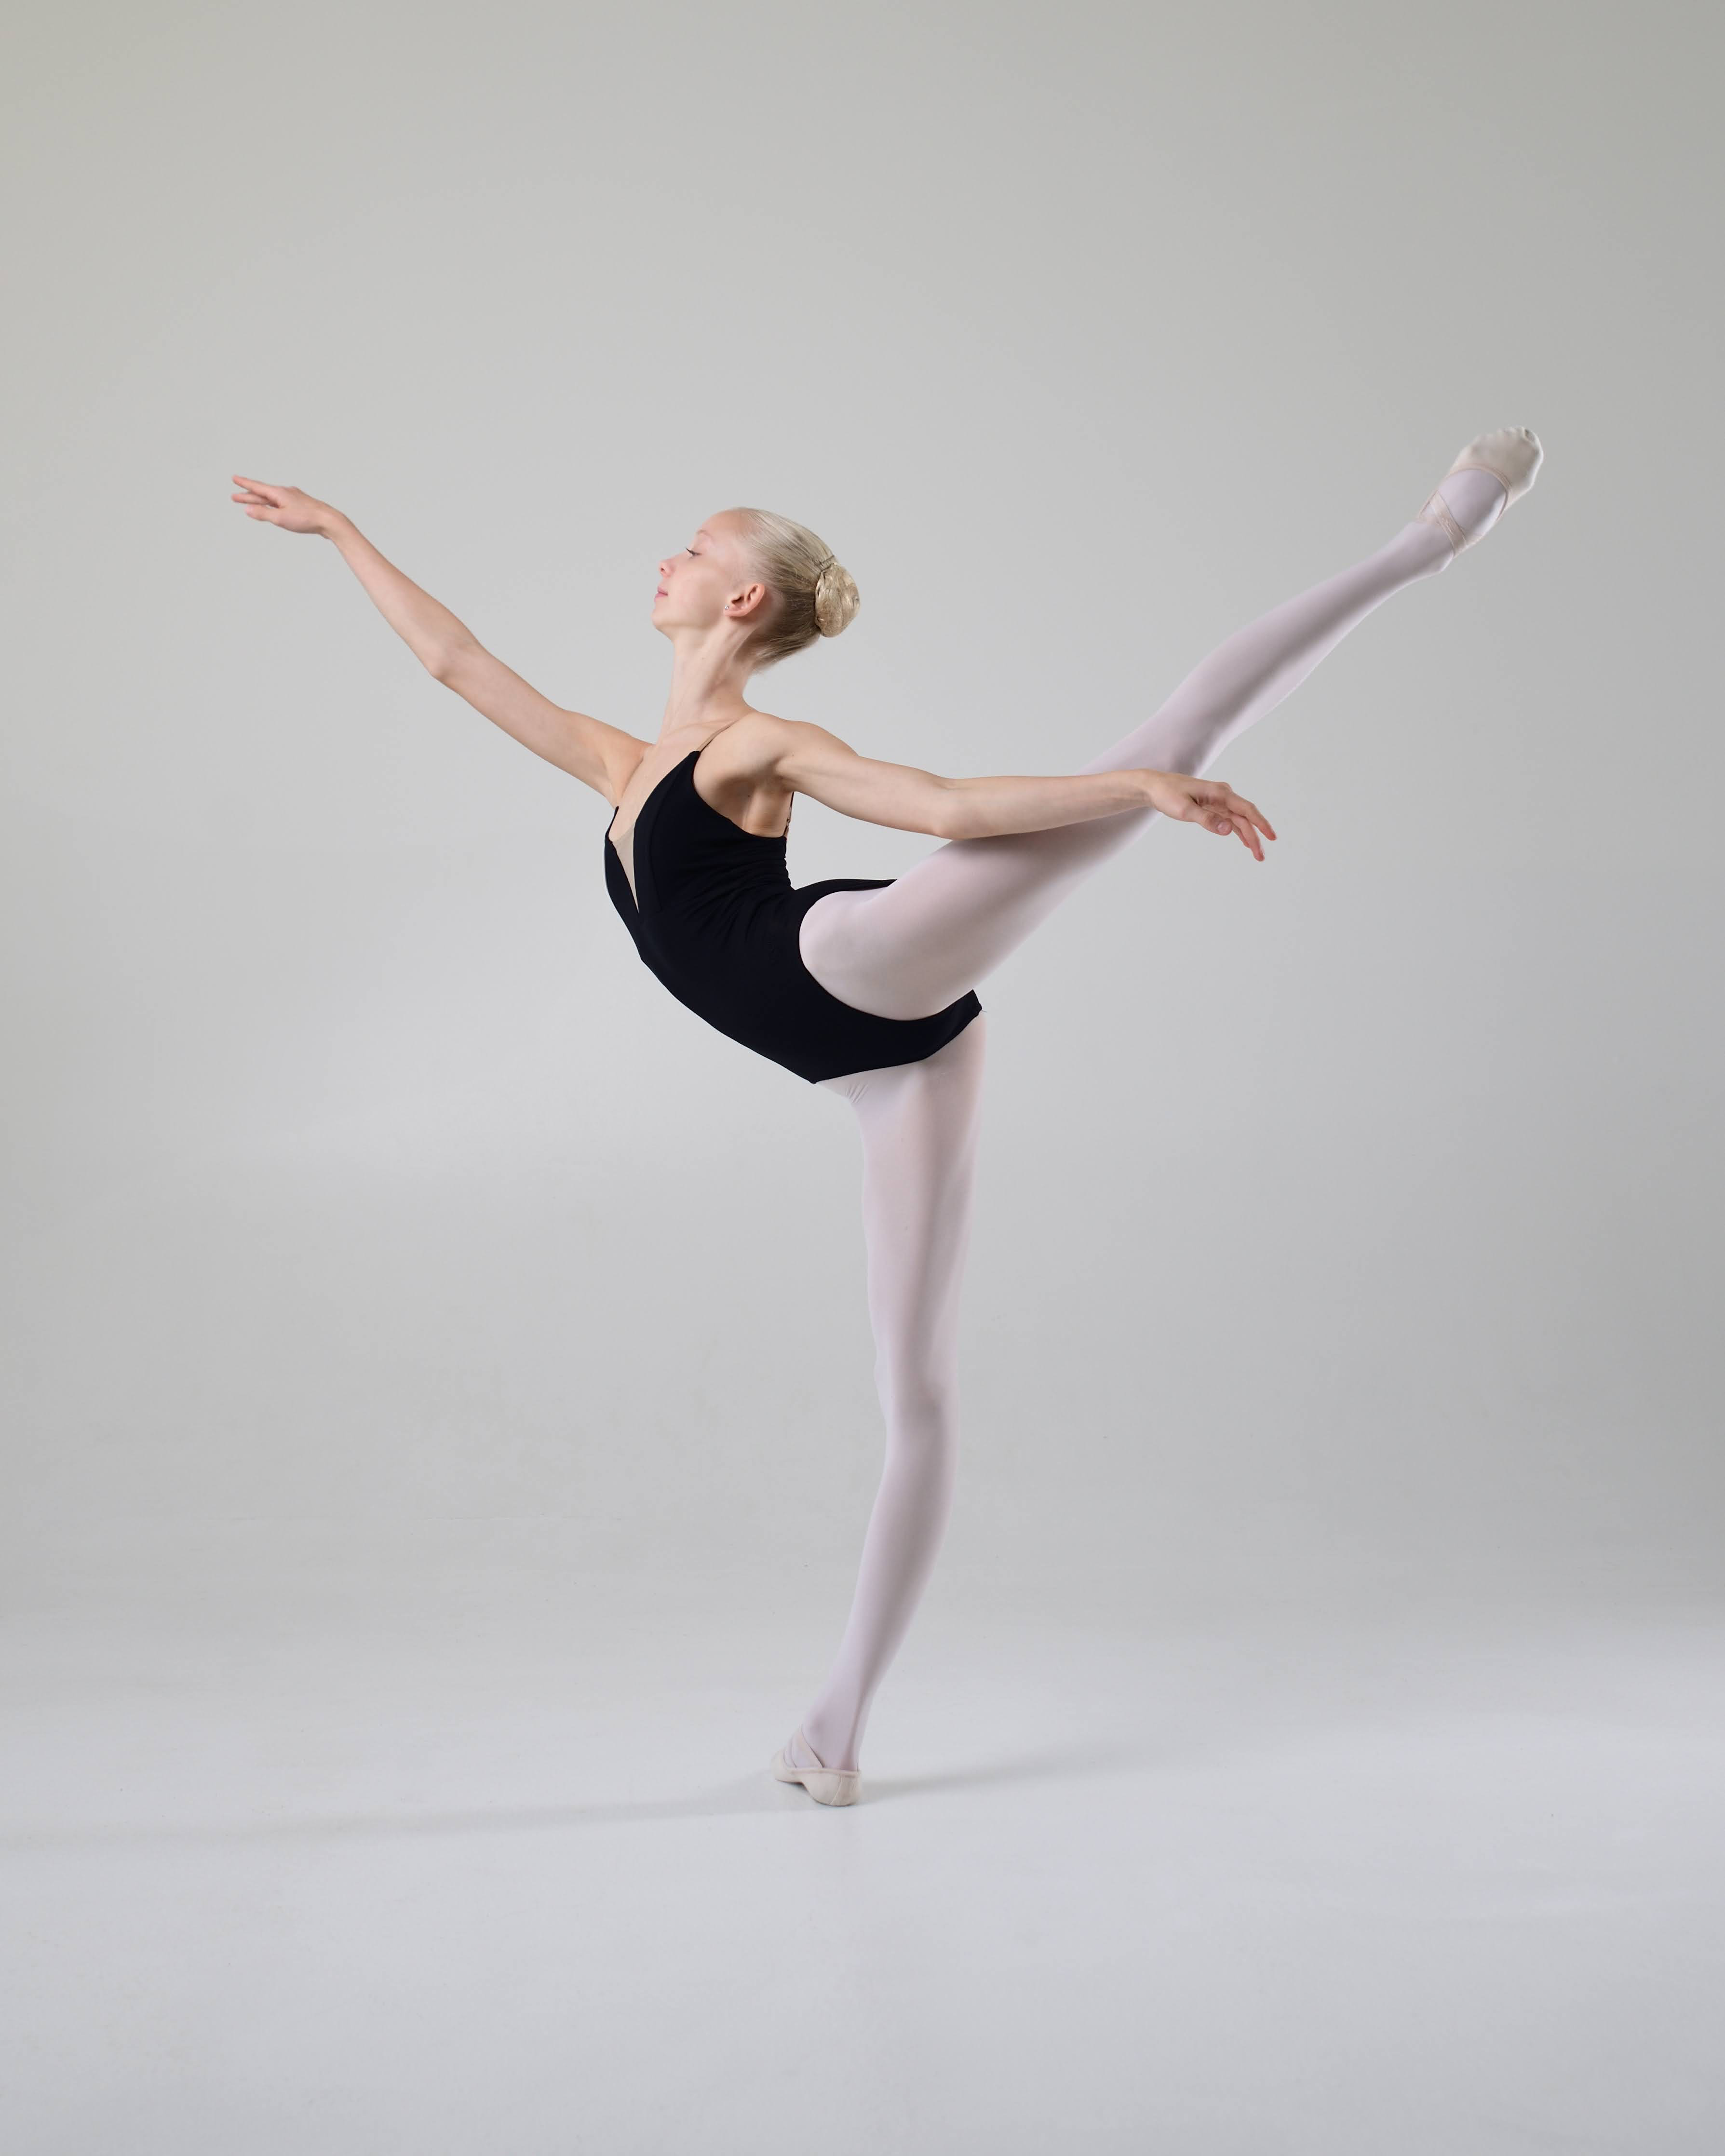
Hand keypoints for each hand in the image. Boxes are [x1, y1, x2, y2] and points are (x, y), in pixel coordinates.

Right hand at [230, 475, 337, 535]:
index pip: (257, 487)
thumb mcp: (280, 518)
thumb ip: (263, 514)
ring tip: (249, 503)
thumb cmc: (306, 519)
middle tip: (234, 497)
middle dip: (248, 496)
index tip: (234, 478)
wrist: (329, 521)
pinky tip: (272, 508)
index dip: (244, 483)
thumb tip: (247, 510)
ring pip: (272, 499)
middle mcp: (285, 492)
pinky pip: (281, 503)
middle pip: (262, 494)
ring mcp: (293, 498)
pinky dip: (272, 505)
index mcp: (279, 493)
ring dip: (259, 501)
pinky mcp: (300, 505)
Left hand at [1142, 770, 1276, 860]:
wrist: (1155, 787)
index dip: (1260, 823)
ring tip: (1256, 854)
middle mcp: (1223, 795)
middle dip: (1255, 836)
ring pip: (1239, 820)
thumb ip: (1207, 820)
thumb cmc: (1168, 795)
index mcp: (1220, 793)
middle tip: (1260, 857)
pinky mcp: (1213, 807)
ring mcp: (1219, 801)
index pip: (1246, 809)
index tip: (1271, 837)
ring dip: (1248, 836)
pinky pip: (1230, 820)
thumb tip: (1229, 829)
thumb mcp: (1185, 809)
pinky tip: (1245, 842)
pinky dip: (1238, 831)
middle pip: (1245, 817)